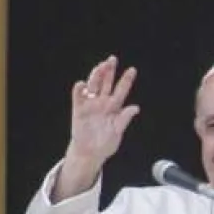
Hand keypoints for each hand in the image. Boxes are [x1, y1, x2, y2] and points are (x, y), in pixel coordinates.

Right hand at [53, 56, 139, 199]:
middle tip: (112, 59)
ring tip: (100, 67)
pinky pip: (78, 97)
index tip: (132, 70)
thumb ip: (124, 119)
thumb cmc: (105, 144)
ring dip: (96, 76)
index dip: (126, 80)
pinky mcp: (79, 109)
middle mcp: (102, 102)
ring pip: (93, 86)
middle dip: (109, 71)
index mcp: (114, 107)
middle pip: (106, 83)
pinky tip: (82, 84)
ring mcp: (90, 105)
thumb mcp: (117, 132)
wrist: (89, 153)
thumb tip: (135, 108)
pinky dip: (79, 90)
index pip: (121, 90)